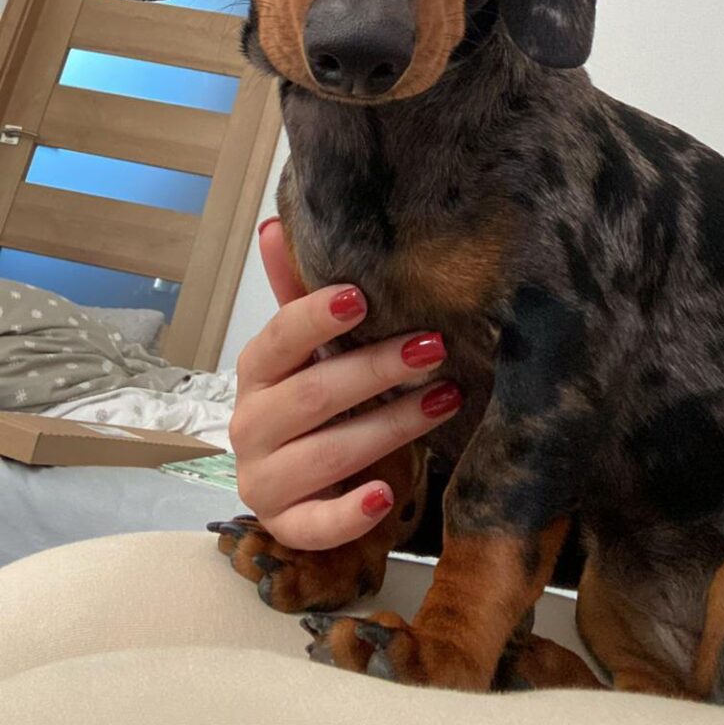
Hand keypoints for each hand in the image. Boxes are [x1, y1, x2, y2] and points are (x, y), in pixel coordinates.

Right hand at [229, 217, 461, 550]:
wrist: (308, 482)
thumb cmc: (319, 399)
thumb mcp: (312, 348)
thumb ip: (297, 293)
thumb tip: (273, 224)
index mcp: (256, 371)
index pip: (278, 339)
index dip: (315, 318)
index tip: (361, 297)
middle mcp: (250, 424)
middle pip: (311, 395)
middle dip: (376, 369)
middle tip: (434, 347)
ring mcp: (264, 480)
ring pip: (325, 455)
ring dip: (390, 426)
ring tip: (445, 399)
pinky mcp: (287, 527)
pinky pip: (314, 526)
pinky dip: (349, 514)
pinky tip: (386, 496)